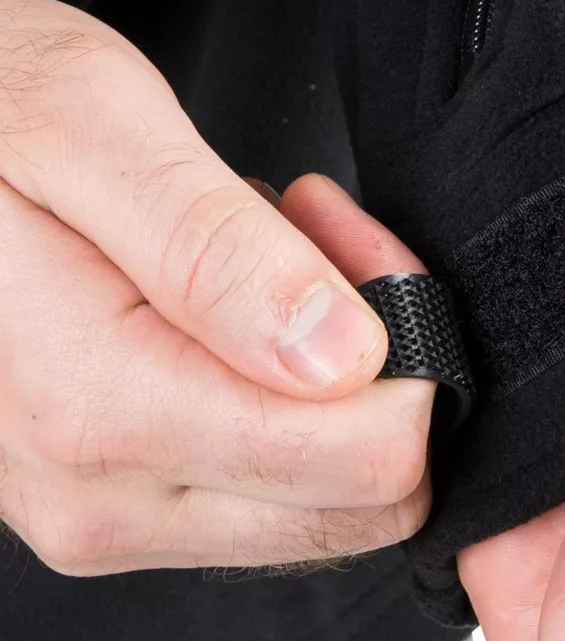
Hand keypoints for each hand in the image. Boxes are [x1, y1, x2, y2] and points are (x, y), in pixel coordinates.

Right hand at [0, 0, 432, 573]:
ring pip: (334, 499)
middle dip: (384, 362)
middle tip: (318, 238)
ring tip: (271, 257)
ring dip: (339, 377)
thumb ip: (213, 248)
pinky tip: (243, 306)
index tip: (344, 235)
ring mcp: (116, 512)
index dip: (400, 337)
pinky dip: (296, 396)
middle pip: (364, 497)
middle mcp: (105, 499)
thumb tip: (340, 357)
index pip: (366, 455)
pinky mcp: (129, 500)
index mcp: (101, 412)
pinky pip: (280, 486)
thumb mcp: (89, 128)